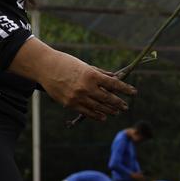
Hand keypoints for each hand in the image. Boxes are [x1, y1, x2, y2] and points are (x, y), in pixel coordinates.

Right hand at [13, 41, 133, 120]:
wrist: (45, 67)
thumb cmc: (66, 63)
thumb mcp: (85, 66)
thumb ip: (100, 74)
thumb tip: (115, 79)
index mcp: (92, 75)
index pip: (114, 84)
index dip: (125, 89)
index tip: (134, 92)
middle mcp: (87, 87)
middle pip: (108, 98)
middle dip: (119, 103)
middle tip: (125, 106)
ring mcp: (78, 97)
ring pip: (99, 107)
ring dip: (110, 111)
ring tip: (116, 112)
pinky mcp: (70, 104)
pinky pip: (87, 112)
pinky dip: (97, 116)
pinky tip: (103, 117)